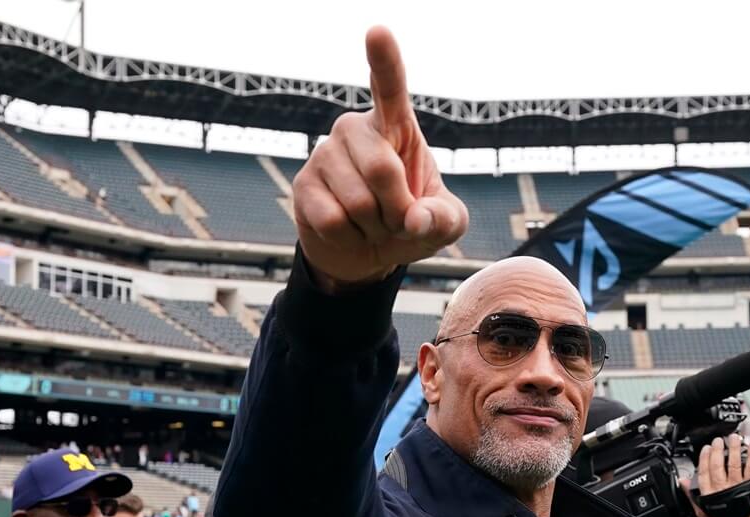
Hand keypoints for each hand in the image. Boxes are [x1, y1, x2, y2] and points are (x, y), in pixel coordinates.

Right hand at [292, 26, 467, 288]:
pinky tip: (350, 231)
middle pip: (382, 169)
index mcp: (394, 124)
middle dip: (399, 209)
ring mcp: (325, 154)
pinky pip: (333, 221)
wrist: (370, 252)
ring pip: (358, 203)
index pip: (390, 86)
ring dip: (375, 228)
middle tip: (398, 219)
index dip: (384, 60)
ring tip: (373, 224)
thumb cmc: (412, 223)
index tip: (378, 32)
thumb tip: (413, 219)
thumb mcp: (445, 223)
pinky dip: (351, 238)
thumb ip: (443, 219)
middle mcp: (355, 129)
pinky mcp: (303, 184)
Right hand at [696, 434, 749, 516]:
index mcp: (709, 493)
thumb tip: (683, 481)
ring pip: (733, 462)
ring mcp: (737, 485)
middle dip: (717, 450)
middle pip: (717, 464)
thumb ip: (691, 494)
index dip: (704, 457)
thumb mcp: (702, 510)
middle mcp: (722, 488)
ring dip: (733, 448)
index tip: (706, 448)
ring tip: (733, 438)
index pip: (704, 471)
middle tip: (718, 440)